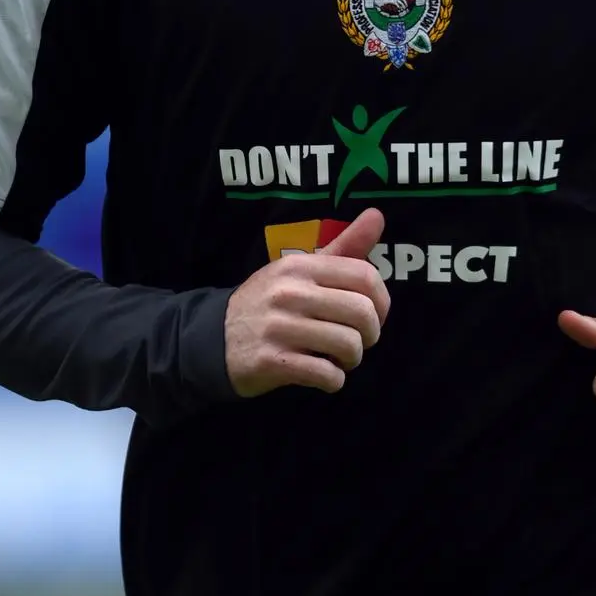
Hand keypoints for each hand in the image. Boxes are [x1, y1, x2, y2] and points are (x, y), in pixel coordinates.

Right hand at [224, 207, 389, 397]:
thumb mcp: (300, 269)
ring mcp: (278, 327)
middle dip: (370, 334)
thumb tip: (378, 214)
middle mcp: (289, 292)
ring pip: (348, 345)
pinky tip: (324, 375)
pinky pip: (326, 374)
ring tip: (339, 358)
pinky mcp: (271, 361)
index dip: (382, 301)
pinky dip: (334, 380)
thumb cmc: (269, 303)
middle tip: (358, 341)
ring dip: (352, 359)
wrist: (212, 338)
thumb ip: (343, 246)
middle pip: (362, 313)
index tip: (375, 315)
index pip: (365, 276)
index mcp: (300, 266)